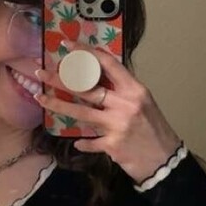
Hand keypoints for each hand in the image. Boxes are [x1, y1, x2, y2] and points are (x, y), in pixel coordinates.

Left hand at [35, 50, 182, 184]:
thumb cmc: (153, 129)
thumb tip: (96, 79)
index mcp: (134, 89)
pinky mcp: (112, 144)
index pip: (107, 63)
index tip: (67, 45)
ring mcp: (117, 124)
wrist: (165, 160)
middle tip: (40, 73)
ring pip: (80, 112)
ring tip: (40, 99)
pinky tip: (77, 142)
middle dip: (60, 80)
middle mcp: (125, 104)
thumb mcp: (143, 103)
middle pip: (86, 88)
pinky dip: (83, 143)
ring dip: (58, 105)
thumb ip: (122, 91)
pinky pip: (90, 141)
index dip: (86, 52)